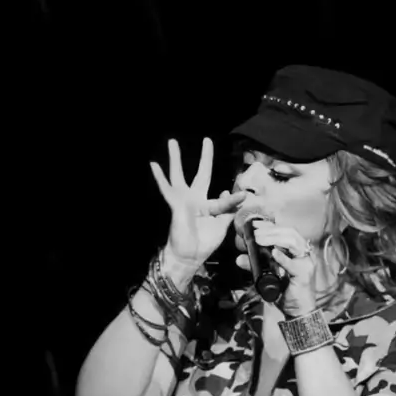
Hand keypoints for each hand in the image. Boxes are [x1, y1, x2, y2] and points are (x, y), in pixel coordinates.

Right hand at [150, 138, 246, 274]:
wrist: (189, 256)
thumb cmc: (204, 243)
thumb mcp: (221, 226)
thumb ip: (227, 209)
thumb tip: (231, 191)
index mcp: (209, 205)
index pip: (223, 197)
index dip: (232, 198)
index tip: (242, 196)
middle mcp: (196, 198)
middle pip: (201, 173)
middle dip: (205, 157)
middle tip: (207, 140)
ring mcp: (184, 200)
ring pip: (178, 175)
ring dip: (175, 158)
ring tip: (172, 141)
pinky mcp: (175, 204)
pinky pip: (167, 188)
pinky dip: (160, 177)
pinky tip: (153, 164)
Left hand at [247, 220, 329, 316]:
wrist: (298, 311)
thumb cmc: (285, 291)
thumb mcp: (267, 276)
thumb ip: (255, 266)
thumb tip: (239, 258)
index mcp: (296, 250)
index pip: (285, 231)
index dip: (270, 225)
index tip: (255, 224)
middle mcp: (303, 254)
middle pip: (290, 233)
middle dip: (271, 230)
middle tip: (255, 232)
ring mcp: (306, 263)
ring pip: (293, 243)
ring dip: (275, 239)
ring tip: (260, 239)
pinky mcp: (305, 275)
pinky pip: (294, 264)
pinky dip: (283, 258)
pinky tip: (274, 253)